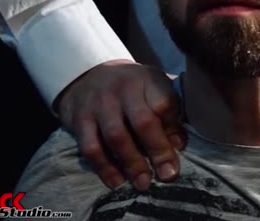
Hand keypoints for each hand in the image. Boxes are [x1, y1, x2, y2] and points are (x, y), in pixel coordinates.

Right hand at [56, 59, 185, 191]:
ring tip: (144, 183)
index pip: (164, 102)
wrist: (87, 75)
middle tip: (167, 175)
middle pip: (143, 121)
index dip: (173, 127)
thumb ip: (168, 111)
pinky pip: (91, 147)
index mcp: (148, 79)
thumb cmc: (131, 87)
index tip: (180, 148)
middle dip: (157, 151)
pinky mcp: (80, 119)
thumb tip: (178, 144)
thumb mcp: (153, 87)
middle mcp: (124, 88)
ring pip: (117, 137)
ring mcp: (99, 103)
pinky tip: (116, 182)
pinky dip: (105, 167)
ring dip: (132, 164)